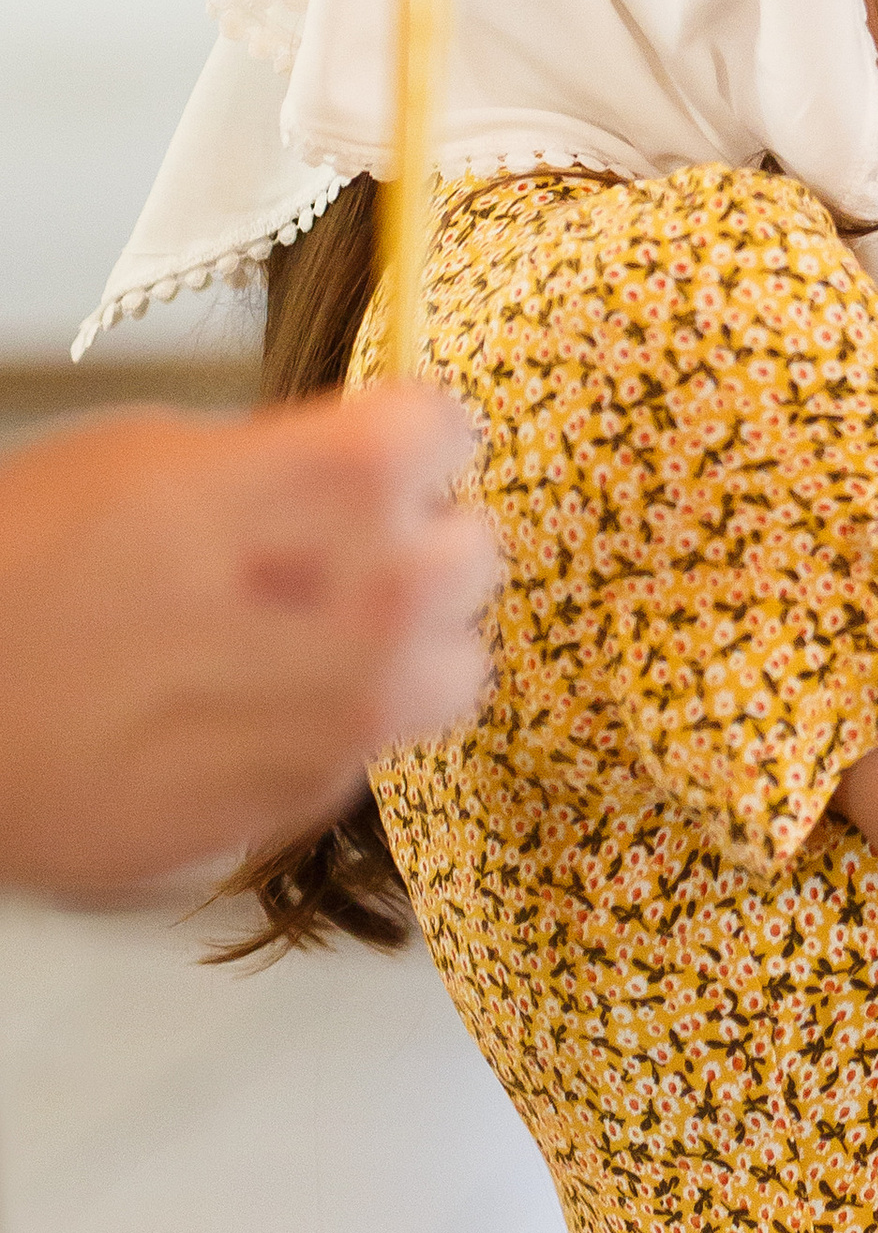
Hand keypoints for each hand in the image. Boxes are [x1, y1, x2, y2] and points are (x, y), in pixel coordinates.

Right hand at [0, 388, 500, 895]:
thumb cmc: (10, 569)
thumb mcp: (145, 457)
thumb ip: (281, 464)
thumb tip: (349, 472)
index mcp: (330, 483)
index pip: (450, 431)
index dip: (413, 438)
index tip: (394, 449)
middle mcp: (362, 602)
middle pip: (476, 557)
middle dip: (426, 544)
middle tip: (362, 546)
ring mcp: (337, 715)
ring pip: (451, 670)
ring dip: (405, 646)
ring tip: (320, 634)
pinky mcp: (295, 800)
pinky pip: (362, 750)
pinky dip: (324, 722)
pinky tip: (243, 701)